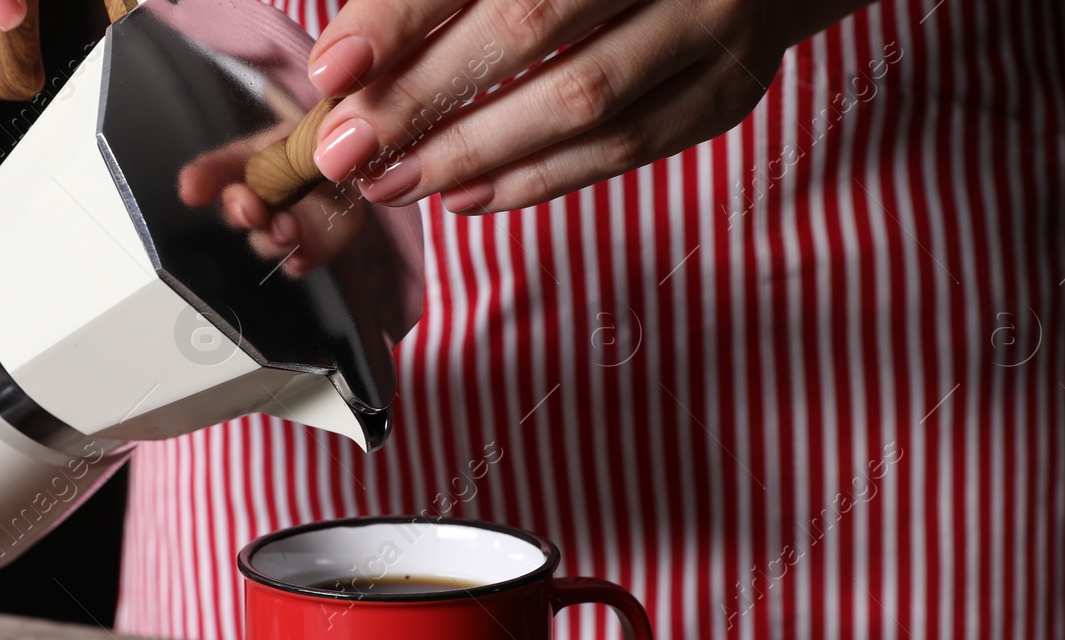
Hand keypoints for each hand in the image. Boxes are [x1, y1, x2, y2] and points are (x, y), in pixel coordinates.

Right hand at [178, 130, 370, 278]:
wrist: (361, 171)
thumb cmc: (327, 146)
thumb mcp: (317, 131)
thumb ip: (307, 142)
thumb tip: (309, 149)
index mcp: (254, 158)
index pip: (217, 169)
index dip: (201, 178)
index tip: (190, 190)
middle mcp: (262, 197)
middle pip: (236, 211)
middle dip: (238, 210)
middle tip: (248, 206)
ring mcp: (284, 226)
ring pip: (263, 242)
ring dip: (270, 238)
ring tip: (288, 228)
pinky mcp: (310, 249)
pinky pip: (296, 263)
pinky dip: (297, 261)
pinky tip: (301, 254)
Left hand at [304, 0, 866, 212]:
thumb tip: (358, 48)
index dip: (403, 13)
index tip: (337, 65)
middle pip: (528, 27)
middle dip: (422, 95)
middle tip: (348, 146)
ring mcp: (712, 22)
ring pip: (579, 101)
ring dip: (472, 152)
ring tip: (395, 181)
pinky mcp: (726, 91)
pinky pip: (623, 150)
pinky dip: (537, 180)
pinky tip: (468, 196)